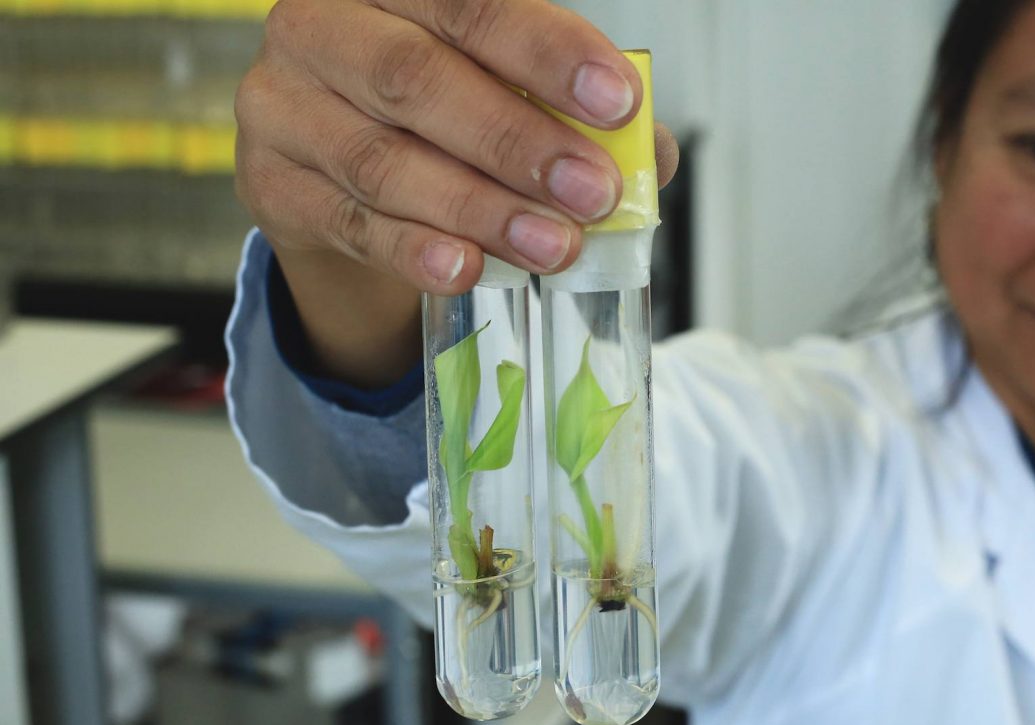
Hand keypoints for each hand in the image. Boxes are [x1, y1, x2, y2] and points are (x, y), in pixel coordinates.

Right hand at [235, 0, 679, 294]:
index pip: (471, 3)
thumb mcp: (507, 90)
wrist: (344, 178)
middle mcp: (321, 25)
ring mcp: (281, 103)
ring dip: (480, 208)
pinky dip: (415, 250)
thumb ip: (573, 110)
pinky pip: (350, 222)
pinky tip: (469, 269)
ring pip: (384, 160)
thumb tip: (646, 154)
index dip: (547, 52)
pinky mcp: (270, 183)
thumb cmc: (442, 115)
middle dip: (518, 141)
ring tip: (553, 245)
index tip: (617, 102)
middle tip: (593, 192)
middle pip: (417, 78)